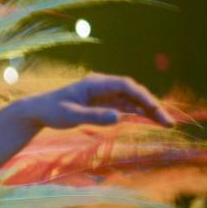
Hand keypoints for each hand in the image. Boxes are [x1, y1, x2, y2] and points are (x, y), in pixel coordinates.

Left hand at [22, 74, 172, 130]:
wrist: (38, 111)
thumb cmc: (52, 111)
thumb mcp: (71, 116)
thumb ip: (94, 116)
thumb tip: (119, 118)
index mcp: (95, 83)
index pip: (126, 86)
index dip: (143, 96)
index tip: (155, 109)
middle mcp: (103, 86)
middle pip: (133, 93)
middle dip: (152, 105)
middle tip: (168, 122)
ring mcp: (104, 94)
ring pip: (132, 100)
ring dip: (148, 111)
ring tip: (166, 124)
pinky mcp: (103, 104)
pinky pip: (125, 107)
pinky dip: (138, 114)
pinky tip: (151, 121)